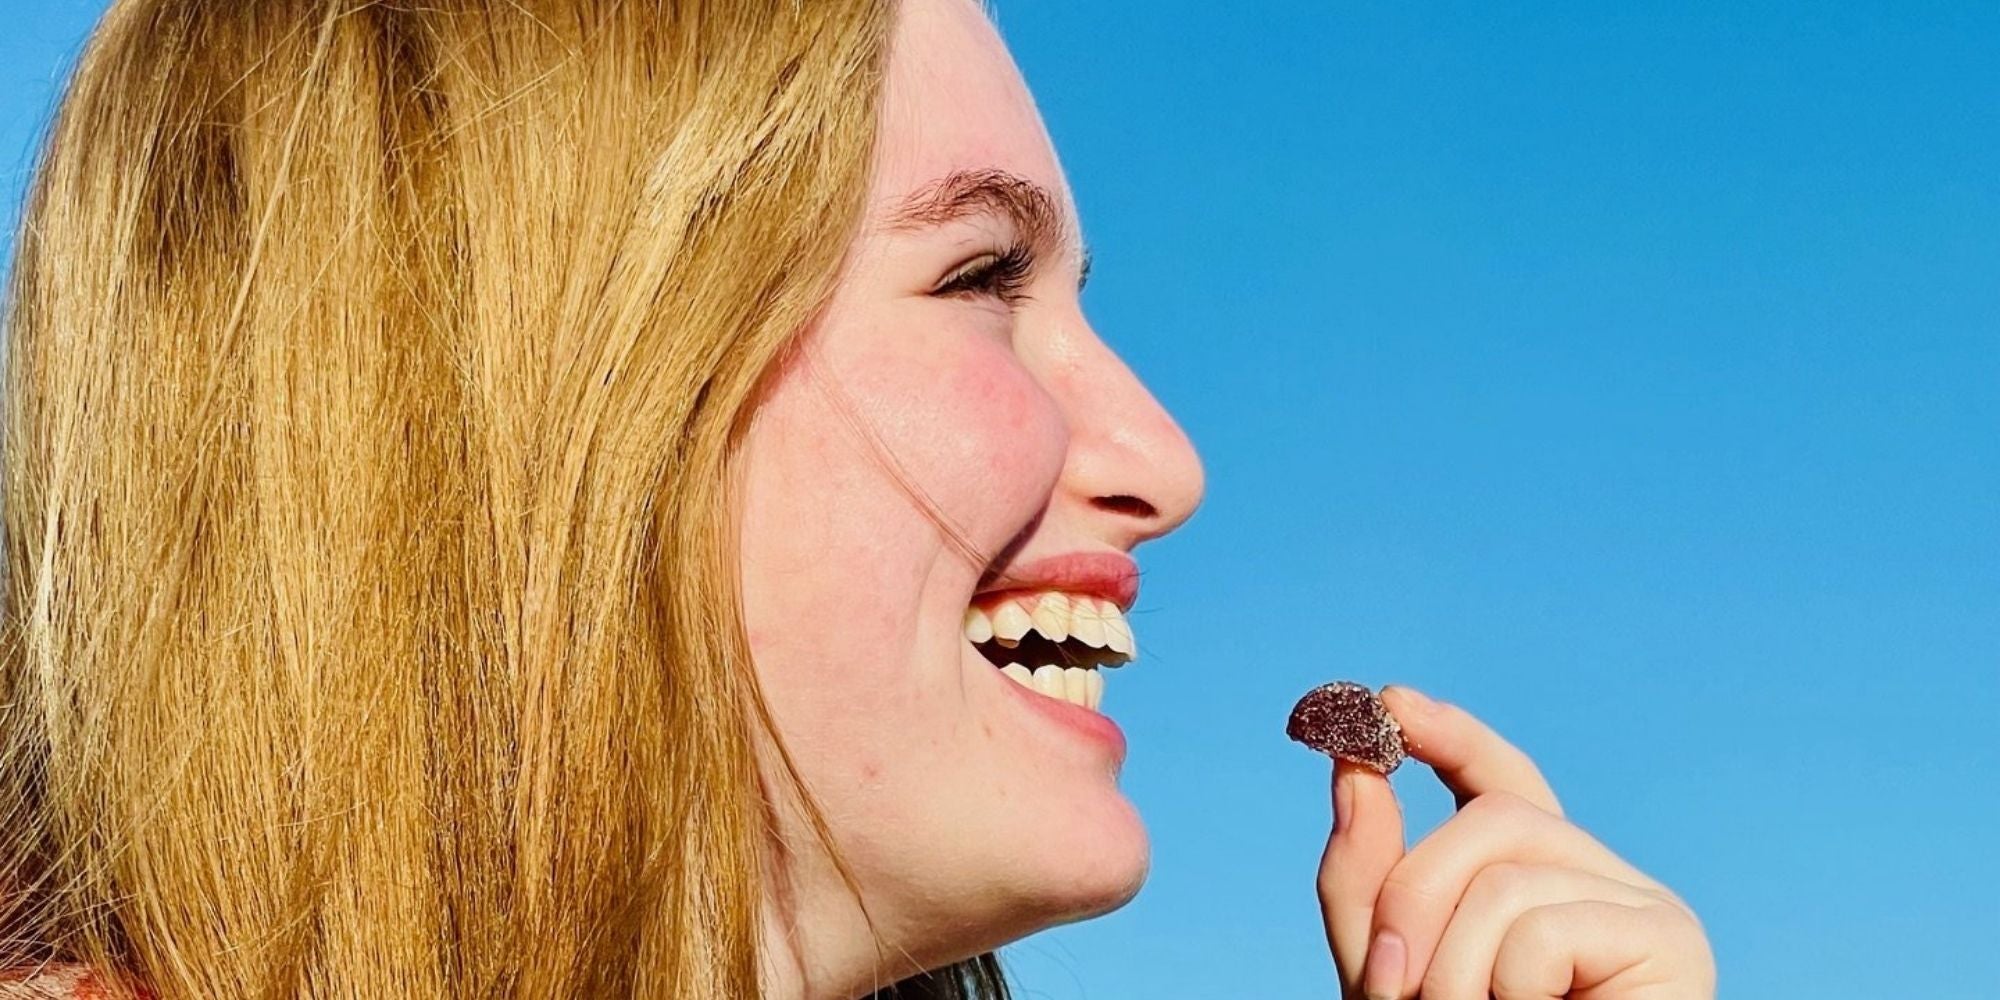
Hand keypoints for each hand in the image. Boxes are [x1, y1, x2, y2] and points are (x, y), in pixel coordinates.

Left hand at [1316, 686, 1714, 998]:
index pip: (1503, 782)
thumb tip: (1353, 771)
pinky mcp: (1672, 942)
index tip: (1385, 707)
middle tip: (1384, 992)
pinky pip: (1543, 925)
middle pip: (1483, 823)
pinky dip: (1505, 989)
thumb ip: (1367, 881)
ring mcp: (1642, 904)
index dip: (1448, 736)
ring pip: (1505, 872)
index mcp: (1538, 884)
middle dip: (1408, 900)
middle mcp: (1597, 880)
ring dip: (1449, 967)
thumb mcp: (1391, 978)